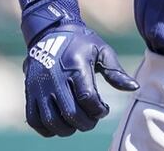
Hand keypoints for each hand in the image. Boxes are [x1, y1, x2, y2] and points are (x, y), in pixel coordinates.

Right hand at [23, 22, 138, 136]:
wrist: (50, 33)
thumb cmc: (81, 43)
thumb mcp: (101, 51)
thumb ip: (116, 72)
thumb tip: (134, 88)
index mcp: (75, 66)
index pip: (87, 97)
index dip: (98, 110)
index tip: (104, 110)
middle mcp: (55, 78)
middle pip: (70, 113)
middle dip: (86, 123)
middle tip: (93, 120)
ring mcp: (39, 87)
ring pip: (51, 120)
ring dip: (68, 129)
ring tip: (78, 123)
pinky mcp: (29, 92)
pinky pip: (34, 120)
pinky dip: (47, 129)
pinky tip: (60, 124)